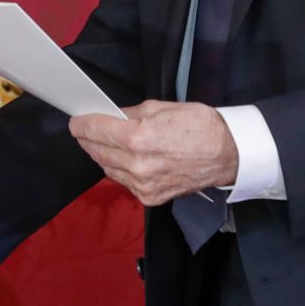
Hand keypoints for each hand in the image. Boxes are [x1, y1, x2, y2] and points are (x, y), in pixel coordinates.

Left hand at [69, 100, 237, 204]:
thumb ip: (130, 114)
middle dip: (88, 139)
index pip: (96, 130)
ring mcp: (144, 185)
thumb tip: (110, 116)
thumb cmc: (200, 126)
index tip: (75, 121)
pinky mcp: (150, 198)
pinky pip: (124, 182)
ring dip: (102, 155)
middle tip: (84, 130)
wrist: (228, 154)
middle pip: (97, 151)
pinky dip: (119, 170)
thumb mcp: (161, 107)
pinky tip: (122, 159)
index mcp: (139, 138)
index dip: (81, 124)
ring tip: (102, 143)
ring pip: (107, 169)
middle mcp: (138, 165)